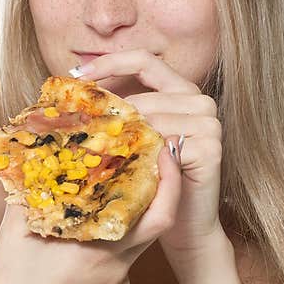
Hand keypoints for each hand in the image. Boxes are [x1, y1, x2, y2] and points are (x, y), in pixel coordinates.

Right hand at [0, 144, 181, 283]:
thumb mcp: (15, 231)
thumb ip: (31, 191)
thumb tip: (34, 159)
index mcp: (99, 248)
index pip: (158, 213)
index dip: (169, 180)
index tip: (164, 152)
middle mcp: (117, 269)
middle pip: (155, 224)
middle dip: (156, 190)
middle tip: (147, 161)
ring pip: (134, 242)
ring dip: (127, 216)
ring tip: (107, 193)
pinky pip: (119, 262)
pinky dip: (110, 242)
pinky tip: (87, 234)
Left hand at [75, 48, 225, 267]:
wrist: (185, 223)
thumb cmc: (154, 178)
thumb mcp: (135, 134)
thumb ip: (122, 107)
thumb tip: (72, 82)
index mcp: (181, 88)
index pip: (142, 60)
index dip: (108, 62)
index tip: (74, 75)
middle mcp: (199, 100)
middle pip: (143, 96)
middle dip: (107, 112)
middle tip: (74, 126)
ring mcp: (209, 123)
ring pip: (151, 120)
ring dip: (121, 138)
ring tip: (93, 153)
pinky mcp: (211, 149)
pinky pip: (164, 145)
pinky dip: (140, 156)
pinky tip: (124, 169)